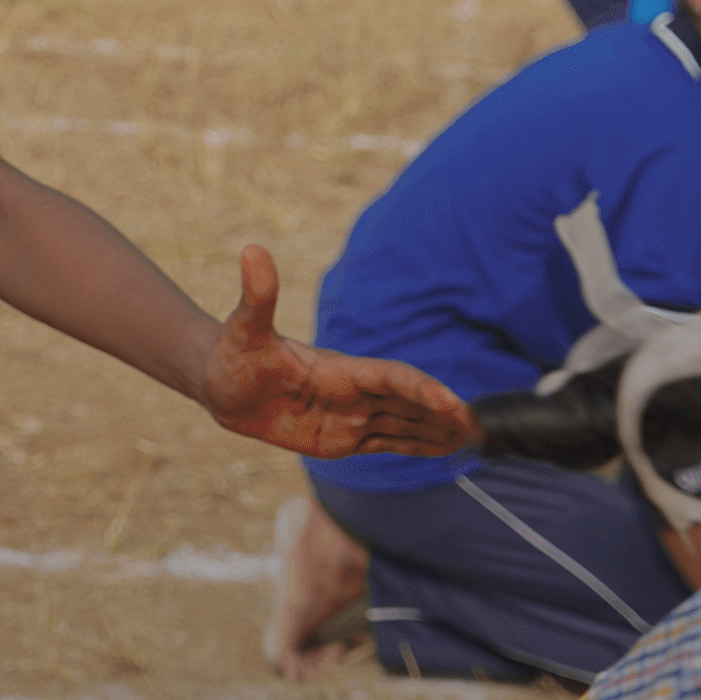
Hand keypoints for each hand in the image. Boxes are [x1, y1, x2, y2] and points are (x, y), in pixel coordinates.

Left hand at [197, 246, 474, 457]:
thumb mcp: (243, 329)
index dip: (421, 389)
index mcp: (339, 369)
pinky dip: (418, 445)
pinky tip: (444, 450)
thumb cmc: (232, 354)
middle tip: (478, 427)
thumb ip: (257, 297)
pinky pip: (388, 441)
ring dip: (438, 430)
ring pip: (405, 422)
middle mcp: (352, 391)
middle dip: (443, 413)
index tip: (450, 404)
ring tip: (475, 439)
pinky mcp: (343, 436)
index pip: (390, 378)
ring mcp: (350, 414)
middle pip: (408, 401)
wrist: (222, 382)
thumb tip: (251, 249)